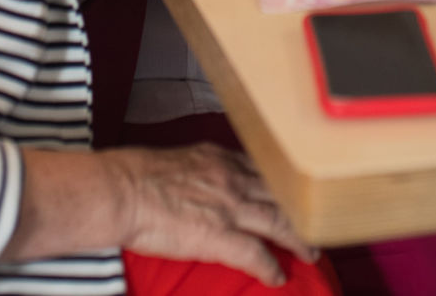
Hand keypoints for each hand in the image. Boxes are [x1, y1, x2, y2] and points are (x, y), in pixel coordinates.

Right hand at [110, 145, 315, 284]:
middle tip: (314, 222)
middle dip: (300, 209)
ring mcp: (229, 207)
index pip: (261, 169)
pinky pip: (257, 255)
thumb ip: (195, 168)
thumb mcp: (174, 159)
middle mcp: (231, 178)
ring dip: (298, 239)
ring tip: (311, 252)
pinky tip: (277, 278)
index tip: (289, 192)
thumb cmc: (133, 176)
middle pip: (280, 193)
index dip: (279, 183)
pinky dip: (270, 268)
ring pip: (280, 222)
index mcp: (218, 158)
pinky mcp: (220, 235)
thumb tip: (194, 181)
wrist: (120, 190)